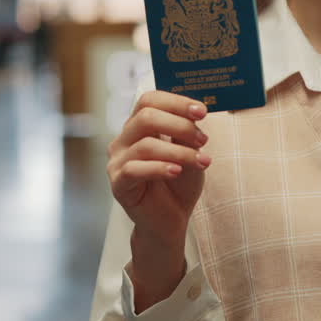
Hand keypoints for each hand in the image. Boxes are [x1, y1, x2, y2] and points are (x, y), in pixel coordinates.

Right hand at [107, 91, 210, 247]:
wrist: (171, 220)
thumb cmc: (179, 183)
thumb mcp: (188, 152)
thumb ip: (185, 133)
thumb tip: (193, 112)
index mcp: (139, 127)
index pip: (149, 100)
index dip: (176, 102)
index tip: (202, 111)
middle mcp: (124, 140)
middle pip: (146, 117)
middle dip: (180, 125)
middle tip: (203, 139)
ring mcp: (117, 162)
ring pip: (146, 145)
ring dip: (179, 151)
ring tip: (202, 161)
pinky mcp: (118, 184)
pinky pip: (135, 170)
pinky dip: (160, 168)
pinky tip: (177, 171)